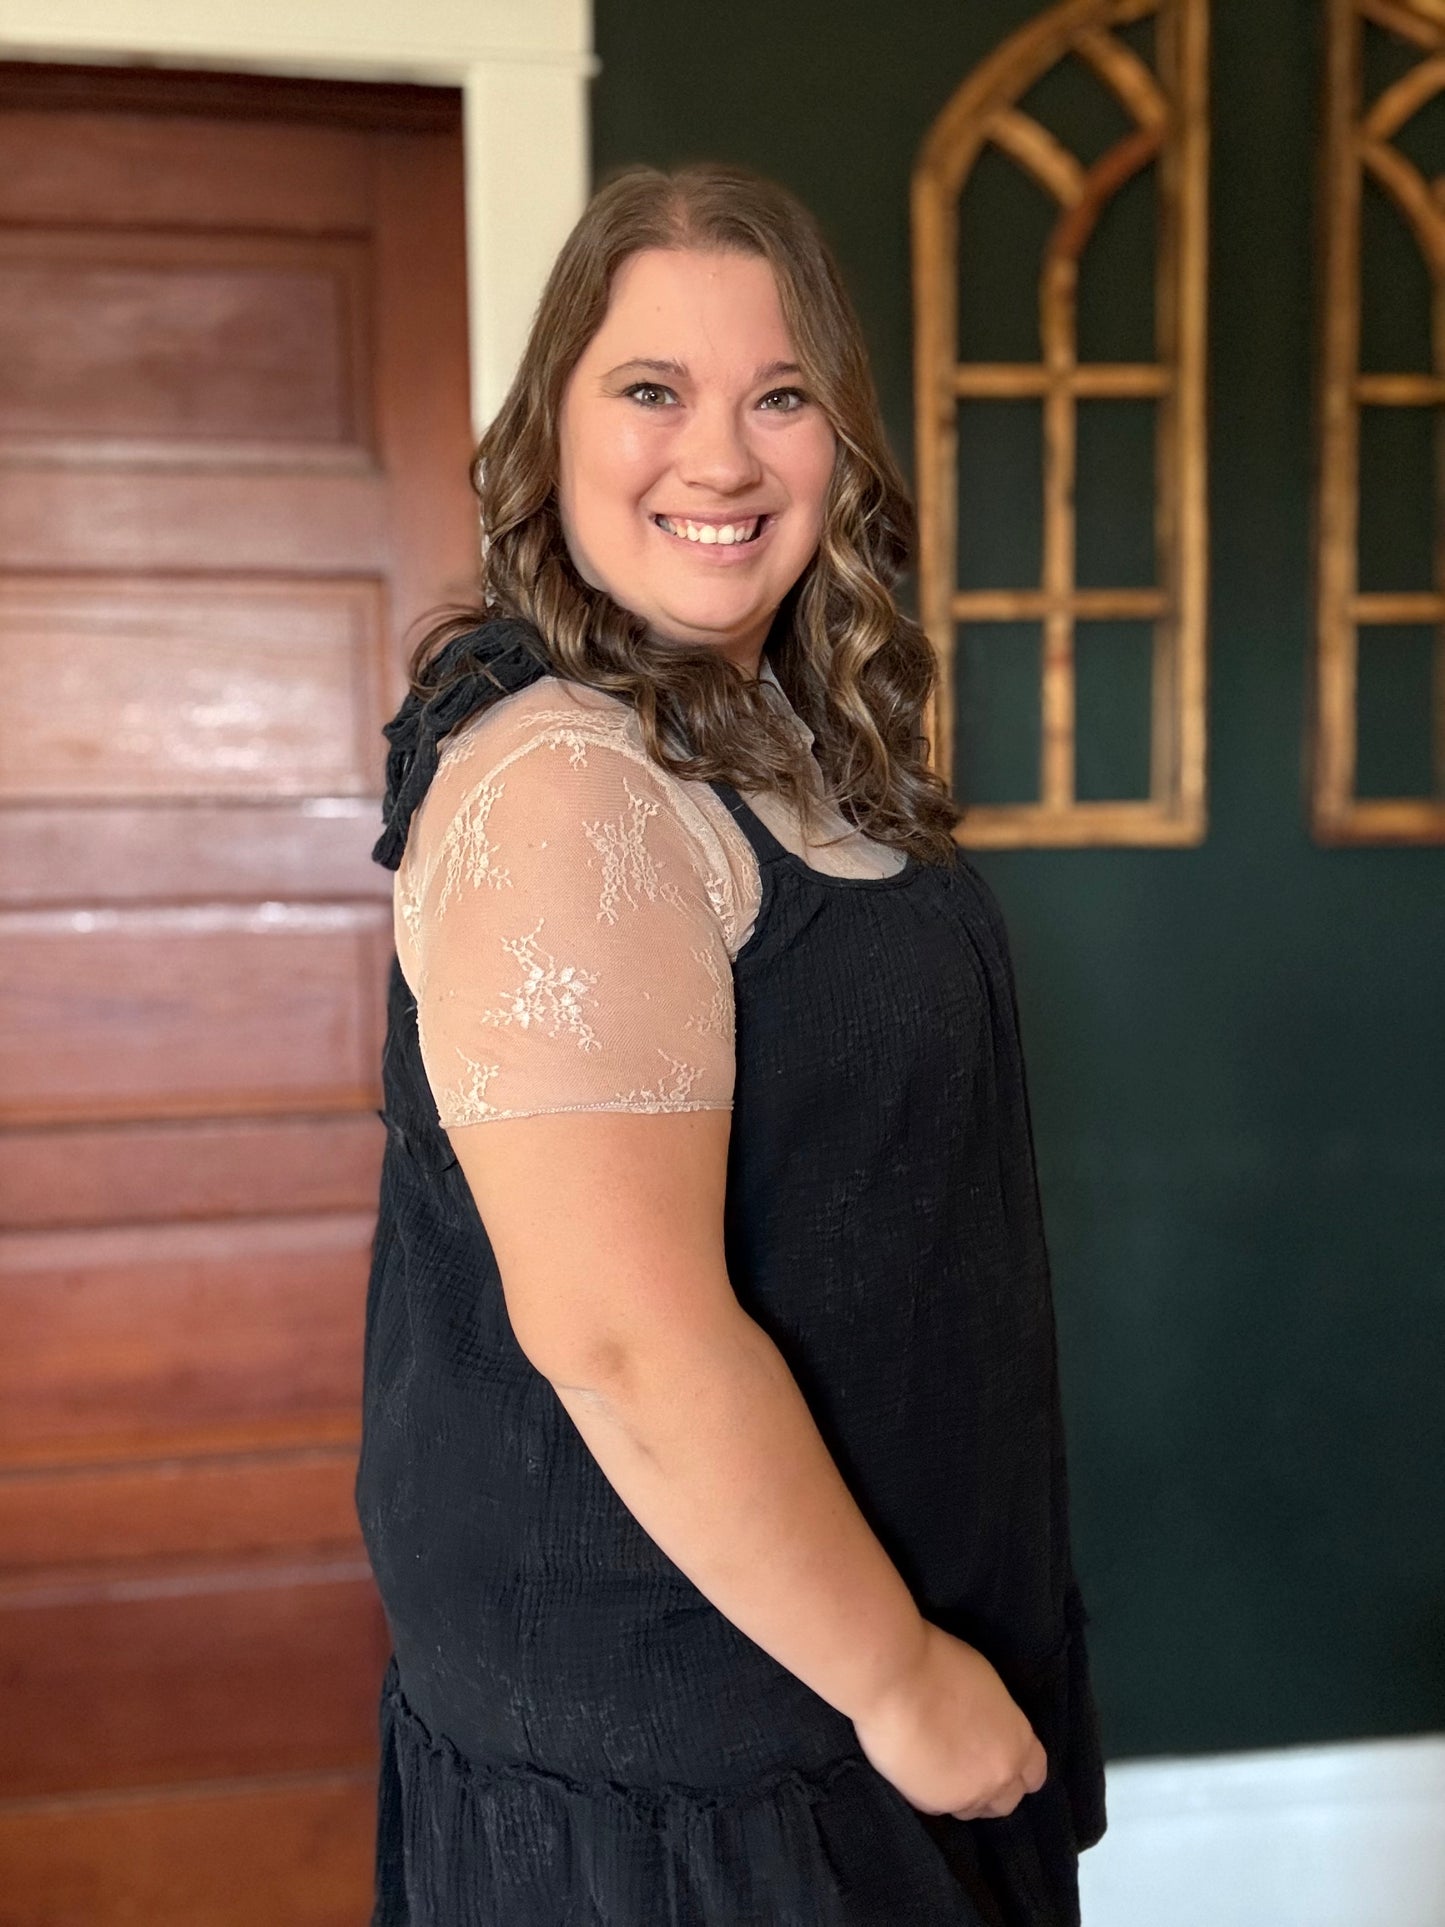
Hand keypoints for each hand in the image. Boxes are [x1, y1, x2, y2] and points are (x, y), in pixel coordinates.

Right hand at [852, 1621, 1046, 1819]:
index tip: (999, 1758)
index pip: (1034, 1774)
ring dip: (961, 1793)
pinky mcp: (933, 1804)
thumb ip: (995, 1721)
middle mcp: (1000, 1774)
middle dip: (991, 1788)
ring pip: (972, 1809)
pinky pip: (938, 1807)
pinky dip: (930, 1792)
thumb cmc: (939, 1664)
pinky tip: (916, 1766)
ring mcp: (968, 1795)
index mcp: (1018, 1740)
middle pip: (1006, 1801)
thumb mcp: (985, 1688)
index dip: (1018, 1768)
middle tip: (966, 1765)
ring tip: (938, 1764)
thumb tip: (985, 1731)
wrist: (896, 1679)